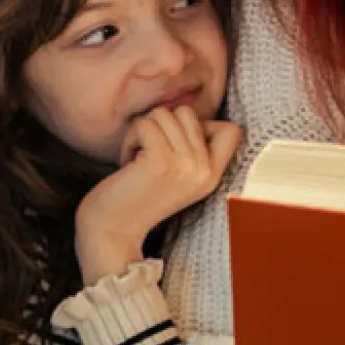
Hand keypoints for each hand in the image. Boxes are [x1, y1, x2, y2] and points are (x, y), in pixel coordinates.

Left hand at [75, 106, 243, 283]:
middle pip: (188, 112)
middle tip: (148, 152)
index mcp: (212, 176)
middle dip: (161, 125)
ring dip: (142, 131)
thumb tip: (189, 113)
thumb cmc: (137, 198)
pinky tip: (127, 162)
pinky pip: (145, 123)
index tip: (177, 145)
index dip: (202, 125)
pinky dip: (130, 138)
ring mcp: (185, 164)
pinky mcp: (161, 160)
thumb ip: (192, 150)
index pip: (232, 130)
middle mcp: (204, 170)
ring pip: (164, 113)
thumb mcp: (178, 177)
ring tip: (137, 158)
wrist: (112, 232)